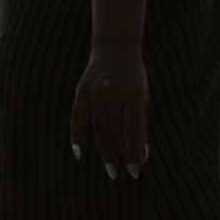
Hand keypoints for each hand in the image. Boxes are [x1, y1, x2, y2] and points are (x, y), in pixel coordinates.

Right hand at [70, 40, 147, 180]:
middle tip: (122, 172)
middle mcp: (113, 91)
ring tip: (112, 169)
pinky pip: (77, 118)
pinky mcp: (81, 91)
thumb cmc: (134, 79)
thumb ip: (140, 125)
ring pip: (99, 128)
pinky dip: (76, 136)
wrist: (115, 47)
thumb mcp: (143, 98)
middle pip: (116, 130)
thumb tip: (140, 156)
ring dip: (105, 151)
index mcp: (134, 92)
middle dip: (121, 153)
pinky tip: (79, 153)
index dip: (133, 152)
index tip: (135, 172)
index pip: (133, 129)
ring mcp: (95, 91)